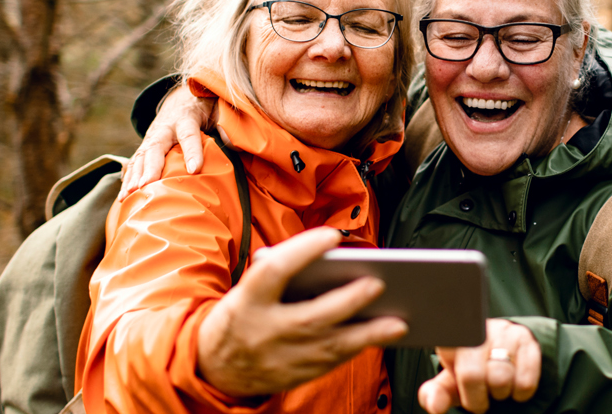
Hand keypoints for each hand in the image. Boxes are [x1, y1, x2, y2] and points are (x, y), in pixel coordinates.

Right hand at [121, 85, 215, 194]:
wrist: (182, 99)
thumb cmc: (204, 108)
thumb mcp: (218, 110)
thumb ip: (226, 125)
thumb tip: (236, 144)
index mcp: (186, 118)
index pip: (189, 135)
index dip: (192, 152)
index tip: (194, 170)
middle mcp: (164, 128)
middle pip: (155, 148)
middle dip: (151, 168)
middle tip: (146, 186)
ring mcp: (152, 138)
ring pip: (141, 157)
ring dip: (133, 177)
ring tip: (130, 196)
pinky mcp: (145, 148)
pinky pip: (134, 164)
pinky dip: (127, 180)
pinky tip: (124, 197)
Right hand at [196, 228, 407, 398]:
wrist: (213, 366)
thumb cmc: (241, 315)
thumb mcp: (247, 290)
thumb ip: (279, 275)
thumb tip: (326, 257)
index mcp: (246, 299)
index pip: (273, 271)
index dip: (302, 251)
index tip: (332, 236)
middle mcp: (263, 330)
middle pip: (309, 316)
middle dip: (347, 301)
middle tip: (378, 283)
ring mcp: (280, 358)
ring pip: (328, 346)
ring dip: (367, 334)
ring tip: (398, 321)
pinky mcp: (295, 376)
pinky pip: (331, 362)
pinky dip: (358, 348)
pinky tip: (380, 335)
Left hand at [418, 319, 540, 413]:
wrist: (503, 354)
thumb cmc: (471, 372)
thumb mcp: (451, 384)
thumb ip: (437, 395)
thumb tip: (435, 406)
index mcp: (453, 340)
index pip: (451, 361)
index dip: (463, 390)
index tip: (467, 395)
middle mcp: (479, 330)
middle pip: (473, 376)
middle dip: (478, 398)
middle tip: (481, 398)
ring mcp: (504, 332)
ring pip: (502, 377)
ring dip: (500, 393)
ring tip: (497, 388)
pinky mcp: (527, 340)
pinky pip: (525, 380)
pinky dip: (520, 392)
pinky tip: (513, 383)